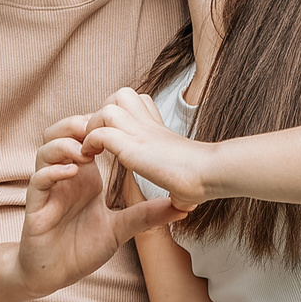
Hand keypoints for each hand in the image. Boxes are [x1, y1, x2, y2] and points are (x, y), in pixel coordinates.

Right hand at [12, 133, 182, 299]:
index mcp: (84, 176)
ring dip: (64, 144)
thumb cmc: (82, 249)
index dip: (98, 126)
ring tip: (85, 150)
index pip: (85, 137)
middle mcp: (64, 176)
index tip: (120, 126)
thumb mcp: (120, 230)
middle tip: (98, 127)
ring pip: (45, 150)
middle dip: (77, 125)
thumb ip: (145, 215)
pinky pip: (38, 179)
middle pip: (61, 133)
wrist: (55, 275)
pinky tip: (71, 172)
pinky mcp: (35, 205)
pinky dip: (52, 171)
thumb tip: (181, 207)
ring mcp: (48, 188)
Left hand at [79, 87, 224, 211]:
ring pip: (107, 109)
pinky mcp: (133, 146)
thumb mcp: (184, 178)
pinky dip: (90, 141)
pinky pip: (100, 132)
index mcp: (159, 130)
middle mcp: (149, 126)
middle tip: (100, 137)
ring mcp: (141, 132)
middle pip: (121, 95)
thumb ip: (178, 188)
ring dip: (94, 125)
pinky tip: (91, 156)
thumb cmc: (203, 180)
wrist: (210, 174)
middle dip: (104, 112)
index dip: (124, 114)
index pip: (139, 102)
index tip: (115, 137)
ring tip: (92, 147)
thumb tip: (183, 206)